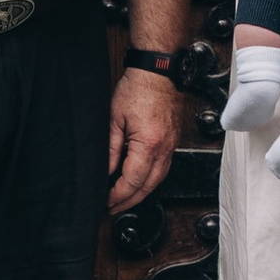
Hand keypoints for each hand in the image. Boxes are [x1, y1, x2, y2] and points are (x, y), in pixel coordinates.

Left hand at [108, 67, 180, 214]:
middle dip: (129, 200)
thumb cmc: (137, 88)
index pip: (132, 181)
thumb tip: (105, 172)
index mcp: (149, 145)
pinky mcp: (173, 141)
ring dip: (141, 192)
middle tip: (113, 208)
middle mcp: (165, 149)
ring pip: (158, 179)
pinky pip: (163, 167)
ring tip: (124, 198)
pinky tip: (139, 180)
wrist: (158, 71)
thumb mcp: (114, 119)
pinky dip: (151, 179)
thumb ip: (110, 149)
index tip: (106, 201)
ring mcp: (172, 145)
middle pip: (148, 186)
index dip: (117, 195)